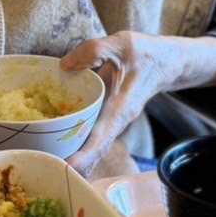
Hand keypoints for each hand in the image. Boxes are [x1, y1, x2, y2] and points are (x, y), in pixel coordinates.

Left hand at [61, 31, 215, 176]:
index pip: (102, 137)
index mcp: (121, 107)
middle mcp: (118, 121)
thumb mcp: (121, 44)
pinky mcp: (109, 119)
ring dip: (75, 160)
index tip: (69, 167)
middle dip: (75, 166)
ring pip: (95, 148)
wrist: (167, 62)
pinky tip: (59, 150)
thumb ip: (93, 52)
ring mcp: (114, 123)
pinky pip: (93, 139)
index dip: (86, 154)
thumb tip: (65, 65)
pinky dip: (78, 147)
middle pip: (96, 152)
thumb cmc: (146, 54)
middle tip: (48, 172)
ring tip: (49, 167)